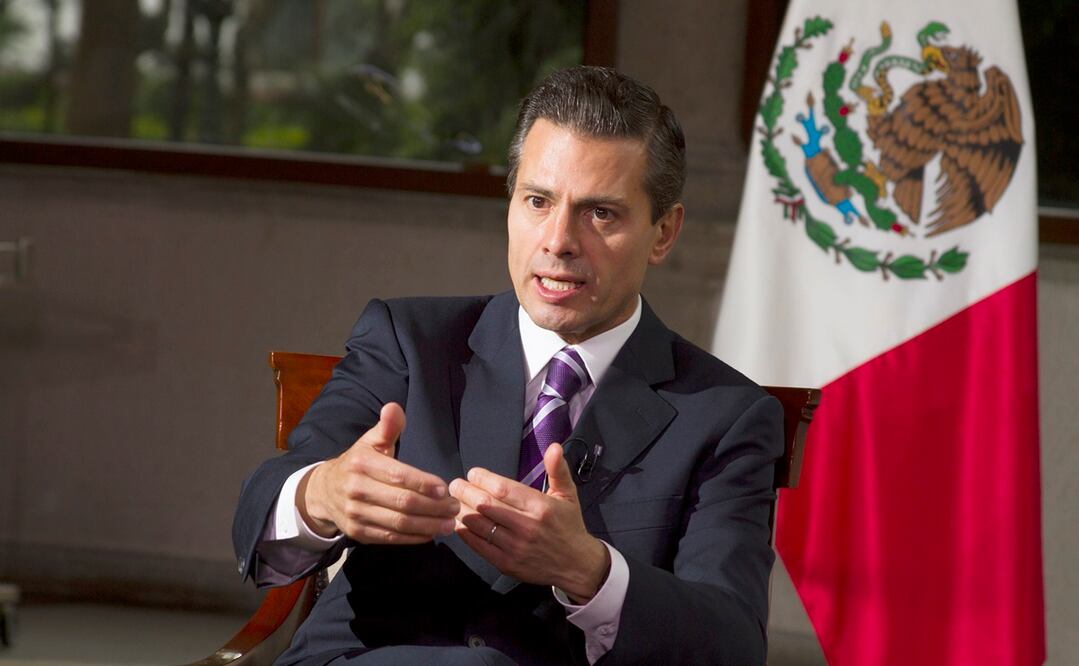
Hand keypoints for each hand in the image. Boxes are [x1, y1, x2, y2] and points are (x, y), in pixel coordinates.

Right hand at [298, 403, 459, 543]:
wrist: (324, 491)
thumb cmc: (358, 462)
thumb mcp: (370, 441)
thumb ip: (388, 427)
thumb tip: (394, 407)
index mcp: (361, 463)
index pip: (398, 475)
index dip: (423, 483)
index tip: (444, 488)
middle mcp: (356, 489)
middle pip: (402, 502)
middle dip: (433, 507)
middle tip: (455, 508)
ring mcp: (355, 514)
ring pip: (398, 523)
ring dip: (428, 525)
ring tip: (450, 523)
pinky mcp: (357, 533)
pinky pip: (390, 538)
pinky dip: (413, 538)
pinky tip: (431, 533)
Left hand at [449, 443, 609, 602]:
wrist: (576, 564)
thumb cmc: (569, 525)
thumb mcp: (568, 494)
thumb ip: (557, 469)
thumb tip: (554, 447)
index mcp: (541, 507)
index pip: (503, 489)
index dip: (483, 479)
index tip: (473, 473)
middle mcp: (527, 527)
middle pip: (486, 506)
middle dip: (466, 492)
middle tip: (455, 484)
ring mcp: (515, 547)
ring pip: (479, 525)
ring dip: (462, 510)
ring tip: (455, 500)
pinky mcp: (507, 564)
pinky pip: (479, 546)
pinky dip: (466, 533)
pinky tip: (459, 523)